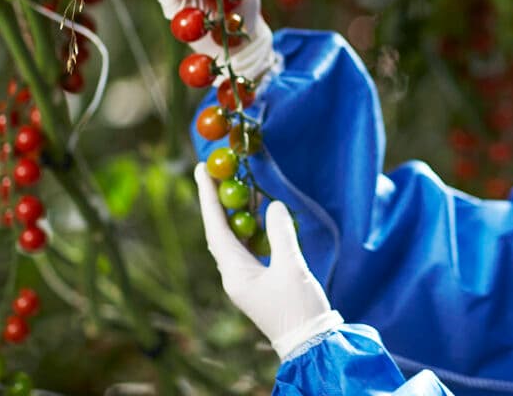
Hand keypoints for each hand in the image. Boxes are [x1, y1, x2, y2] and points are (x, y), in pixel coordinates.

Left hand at [194, 163, 343, 358]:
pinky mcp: (259, 282)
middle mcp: (234, 276)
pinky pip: (248, 248)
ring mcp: (246, 280)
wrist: (310, 341)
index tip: (202, 170)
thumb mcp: (292, 267)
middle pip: (220, 232)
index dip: (209, 198)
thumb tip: (274, 206)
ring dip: (235, 213)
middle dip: (217, 202)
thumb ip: (281, 234)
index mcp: (235, 274)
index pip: (216, 229)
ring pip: (234, 239)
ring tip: (237, 185)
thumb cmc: (298, 307)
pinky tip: (260, 214)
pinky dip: (251, 228)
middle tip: (216, 172)